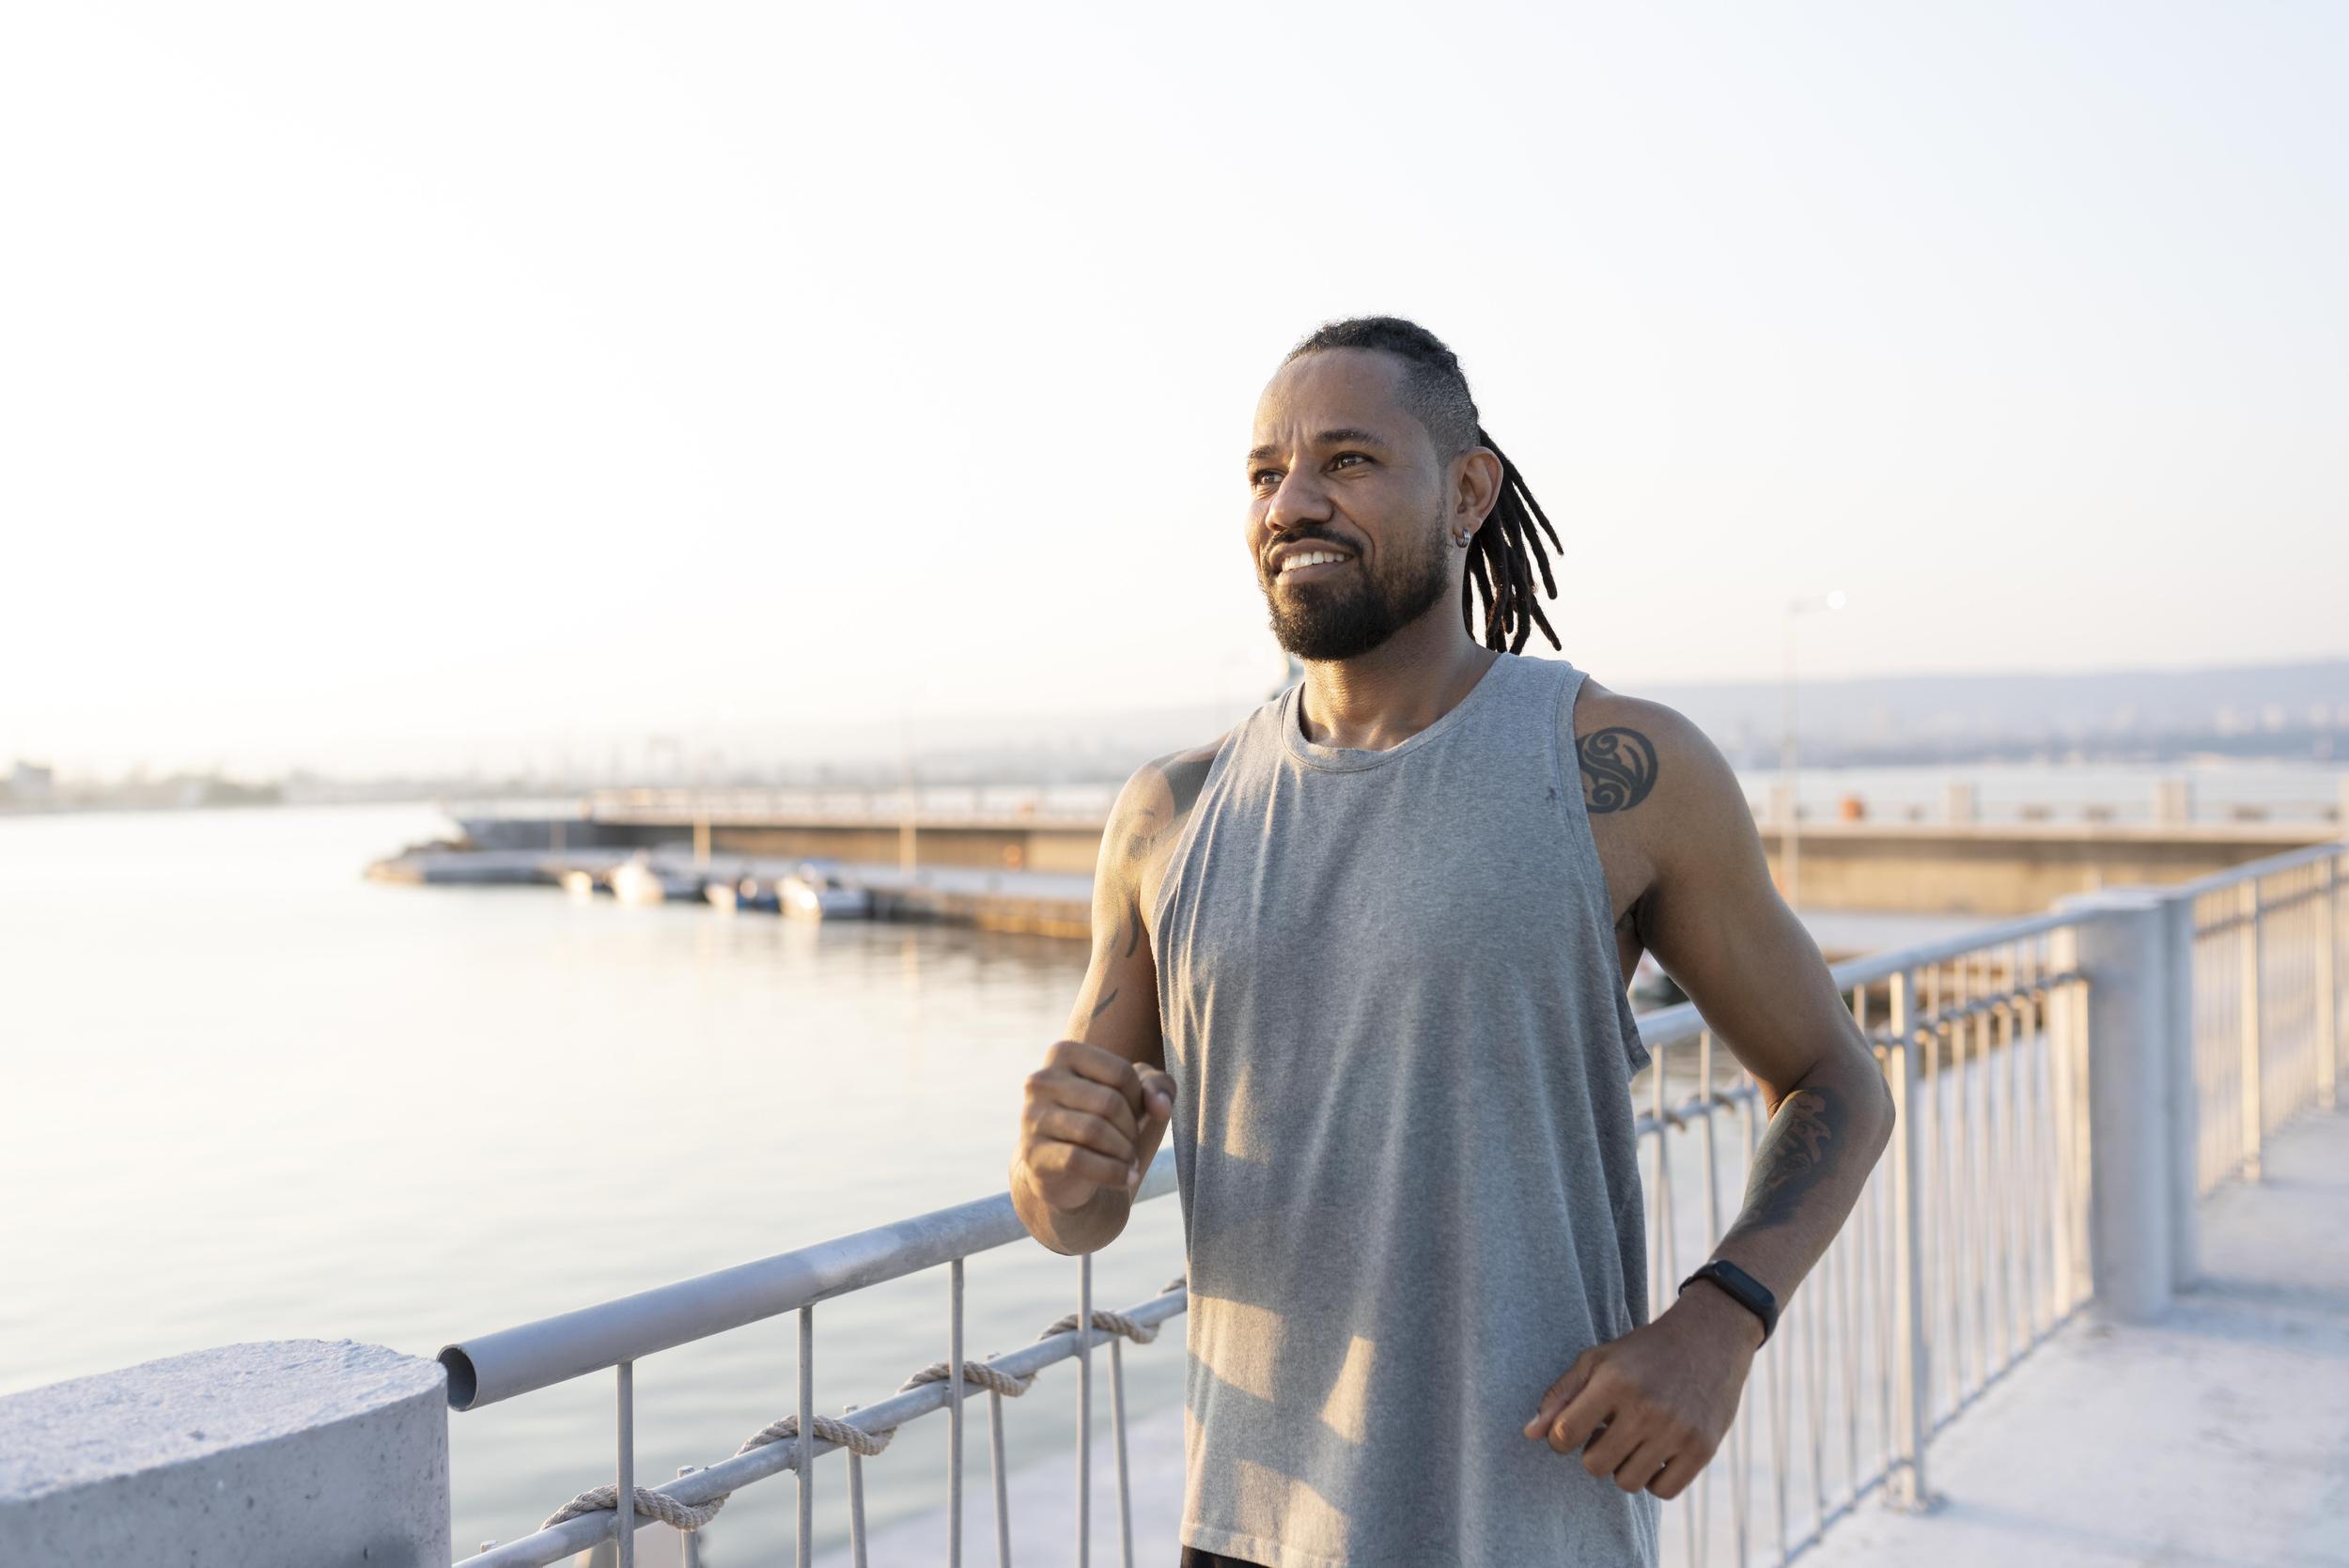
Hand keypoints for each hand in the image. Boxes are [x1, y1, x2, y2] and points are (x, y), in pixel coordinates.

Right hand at [1016, 1039, 1175, 1211]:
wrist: (1064, 1170)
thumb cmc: (1103, 1119)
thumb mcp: (1135, 1095)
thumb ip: (1158, 1085)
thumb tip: (1161, 1106)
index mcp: (1064, 1053)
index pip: (1121, 1073)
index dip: (1140, 1099)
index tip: (1136, 1115)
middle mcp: (1041, 1080)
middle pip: (1109, 1102)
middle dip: (1132, 1129)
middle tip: (1133, 1145)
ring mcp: (1032, 1117)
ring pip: (1094, 1131)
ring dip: (1124, 1152)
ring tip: (1130, 1162)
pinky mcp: (1032, 1153)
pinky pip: (1079, 1160)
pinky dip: (1112, 1173)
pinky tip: (1124, 1179)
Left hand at [1519, 1284, 1761, 1498]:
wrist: (1708, 1339)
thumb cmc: (1642, 1353)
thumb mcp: (1597, 1360)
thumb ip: (1560, 1395)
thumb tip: (1530, 1434)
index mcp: (1614, 1382)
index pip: (1565, 1435)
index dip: (1561, 1437)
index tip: (1574, 1428)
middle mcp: (1646, 1408)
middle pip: (1595, 1466)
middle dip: (1594, 1452)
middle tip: (1607, 1433)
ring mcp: (1677, 1431)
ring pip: (1627, 1482)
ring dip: (1624, 1467)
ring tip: (1633, 1440)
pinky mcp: (1703, 1449)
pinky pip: (1663, 1492)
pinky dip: (1655, 1480)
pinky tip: (1657, 1453)